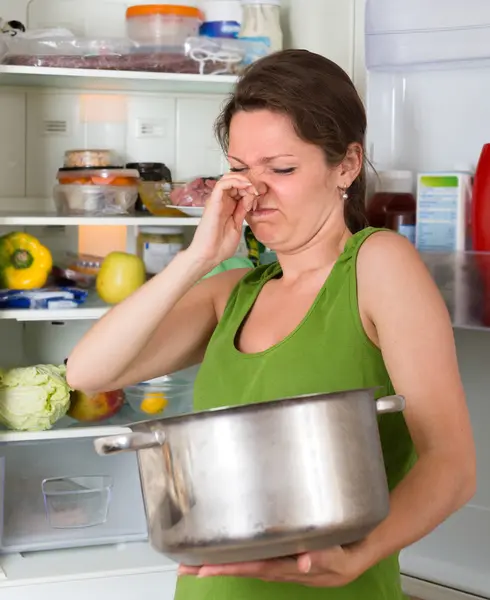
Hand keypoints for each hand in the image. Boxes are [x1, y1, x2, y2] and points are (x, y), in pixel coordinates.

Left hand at [178, 545, 368, 587]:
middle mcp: (283, 568)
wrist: (363, 549)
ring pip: (250, 564)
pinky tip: (233, 551)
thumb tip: (303, 564)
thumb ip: (324, 558)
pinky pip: (260, 557)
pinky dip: (243, 556)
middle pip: (245, 568)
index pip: (255, 568)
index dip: (230, 567)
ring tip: (199, 562)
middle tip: (186, 568)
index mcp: (293, 569)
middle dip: (216, 568)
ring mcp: (284, 563)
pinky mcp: (287, 554)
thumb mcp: (343, 559)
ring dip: (226, 563)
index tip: (205, 568)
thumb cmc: (352, 552)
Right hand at [187, 173, 257, 268]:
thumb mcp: (237, 225)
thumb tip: (250, 199)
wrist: (210, 255)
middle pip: (234, 181)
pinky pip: (222, 184)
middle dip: (248, 182)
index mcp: (228, 207)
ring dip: (242, 179)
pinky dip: (235, 181)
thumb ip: (242, 211)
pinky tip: (244, 187)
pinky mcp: (213, 202)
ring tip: (251, 188)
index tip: (258, 197)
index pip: (238, 189)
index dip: (250, 189)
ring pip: (227, 178)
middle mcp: (221, 202)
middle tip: (256, 191)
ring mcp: (217, 201)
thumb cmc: (220, 246)